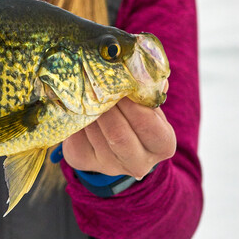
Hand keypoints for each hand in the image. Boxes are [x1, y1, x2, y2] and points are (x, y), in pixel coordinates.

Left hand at [61, 93, 175, 179]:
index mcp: (162, 145)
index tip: (121, 86)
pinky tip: (79, 107)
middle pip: (119, 134)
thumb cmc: (136, 117)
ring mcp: (110, 166)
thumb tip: (145, 73)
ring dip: (89, 111)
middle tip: (100, 87)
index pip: (147, 124)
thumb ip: (149, 89)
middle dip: (107, 107)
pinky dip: (76, 119)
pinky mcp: (84, 161)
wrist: (114, 143)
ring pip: (95, 134)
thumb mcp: (148, 106)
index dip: (132, 103)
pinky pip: (77, 138)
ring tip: (88, 93)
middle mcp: (139, 162)